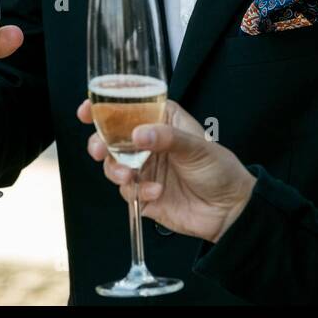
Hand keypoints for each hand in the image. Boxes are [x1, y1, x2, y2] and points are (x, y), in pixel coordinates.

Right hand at [79, 98, 256, 243]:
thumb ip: (166, 138)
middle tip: (100, 150)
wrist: (229, 210)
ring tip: (130, 176)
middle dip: (100, 142)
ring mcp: (145, 168)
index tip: (88, 109)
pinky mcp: (144, 194)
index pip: (129, 107)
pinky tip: (157, 192)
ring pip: (113, 165)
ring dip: (116, 170)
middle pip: (112, 137)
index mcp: (162, 121)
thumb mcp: (197, 147)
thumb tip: (137, 134)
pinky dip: (137, 192)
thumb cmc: (220, 170)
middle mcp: (150, 143)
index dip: (105, 106)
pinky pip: (127, 191)